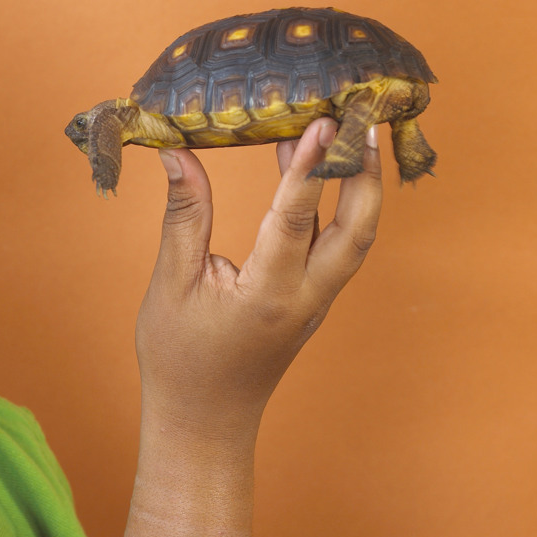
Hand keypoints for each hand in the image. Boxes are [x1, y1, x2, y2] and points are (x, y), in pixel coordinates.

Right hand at [134, 117, 381, 435]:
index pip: (295, 219)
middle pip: (358, 227)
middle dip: (365, 169)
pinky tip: (316, 174)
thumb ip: (184, 216)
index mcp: (267, 296)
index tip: (318, 120)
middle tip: (360, 116)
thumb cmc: (179, 359)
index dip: (307, 166)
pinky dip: (338, 205)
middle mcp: (306, 298)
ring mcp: (316, 302)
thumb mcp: (171, 284)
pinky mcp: (312, 302)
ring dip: (359, 185)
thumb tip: (179, 153)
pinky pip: (338, 246)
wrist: (203, 421)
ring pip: (356, 236)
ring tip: (346, 132)